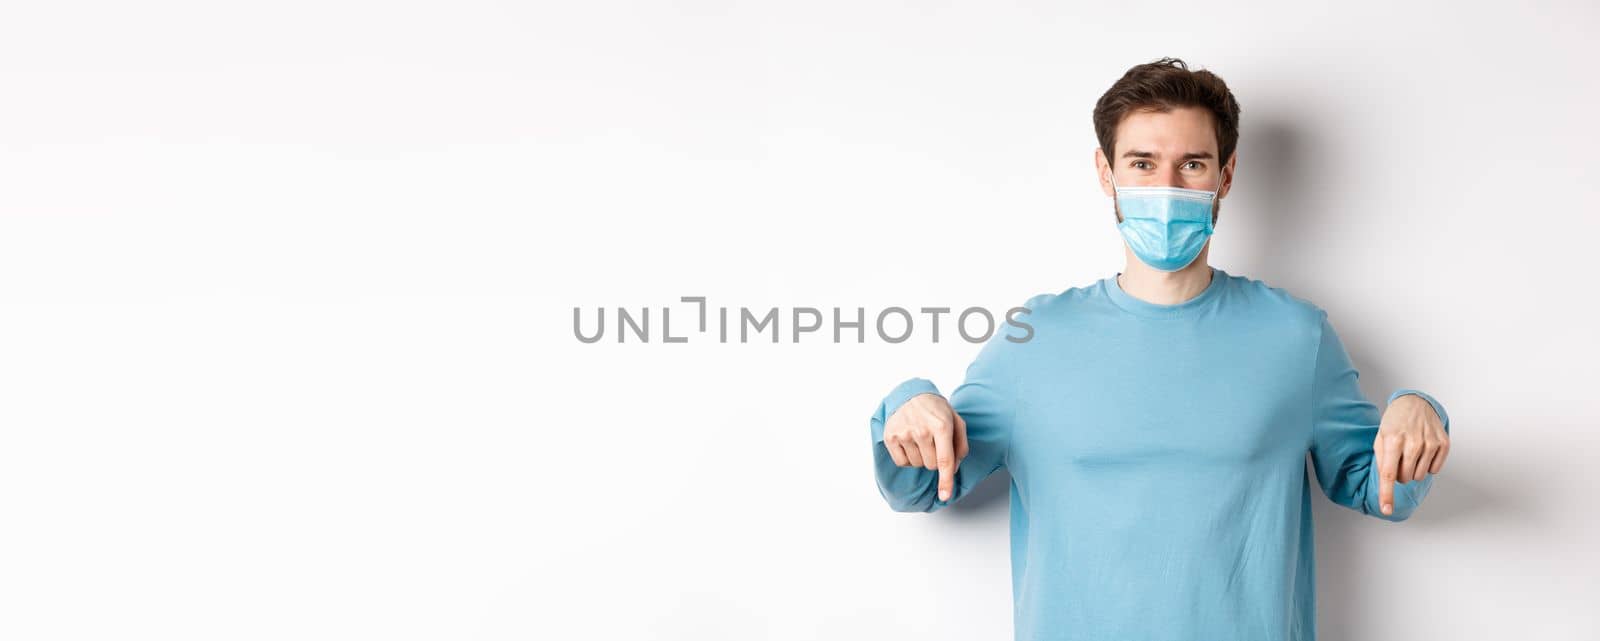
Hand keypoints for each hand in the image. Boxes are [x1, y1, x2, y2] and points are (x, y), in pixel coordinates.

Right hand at [883, 393, 968, 500]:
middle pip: (931, 466)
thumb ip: (961, 446)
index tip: (944, 496)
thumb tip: (953, 469)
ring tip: (920, 439)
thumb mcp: (956, 421)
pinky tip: (909, 443)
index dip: (946, 481)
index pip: (944, 461)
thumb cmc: (936, 410)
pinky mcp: (890, 437)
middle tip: (933, 442)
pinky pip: (902, 463)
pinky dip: (908, 458)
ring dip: (921, 457)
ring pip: (917, 465)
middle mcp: (922, 431)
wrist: (911, 394)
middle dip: (935, 459)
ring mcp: (904, 434)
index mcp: (942, 426)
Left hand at [1374, 394, 1449, 514]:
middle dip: (1399, 474)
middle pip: (1404, 478)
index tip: (1386, 510)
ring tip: (1410, 454)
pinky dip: (1427, 466)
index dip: (1386, 494)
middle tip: (1398, 459)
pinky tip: (1423, 452)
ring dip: (1413, 470)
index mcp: (1393, 441)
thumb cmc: (1394, 422)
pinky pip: (1434, 470)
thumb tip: (1386, 483)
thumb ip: (1381, 460)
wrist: (1415, 403)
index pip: (1388, 474)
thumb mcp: (1380, 437)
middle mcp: (1413, 442)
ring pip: (1419, 476)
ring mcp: (1430, 443)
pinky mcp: (1444, 443)